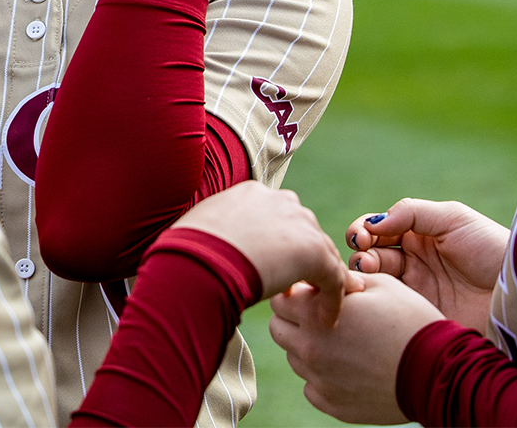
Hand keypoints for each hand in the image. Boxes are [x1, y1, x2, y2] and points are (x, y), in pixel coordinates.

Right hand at [170, 181, 347, 323]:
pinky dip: (333, 300)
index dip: (278, 243)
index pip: (277, 217)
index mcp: (252, 194)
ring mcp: (300, 224)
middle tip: (300, 287)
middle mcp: (280, 201)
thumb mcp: (195, 233)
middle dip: (302, 256)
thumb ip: (211, 234)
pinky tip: (327, 321)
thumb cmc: (182, 255)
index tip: (274, 266)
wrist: (195, 265)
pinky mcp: (314, 253)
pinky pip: (333, 278)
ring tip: (318, 307)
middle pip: (304, 230)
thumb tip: (198, 247)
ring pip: (322, 252)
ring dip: (321, 279)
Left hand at [270, 273, 441, 425]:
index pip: (281, 297)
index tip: (316, 291)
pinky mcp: (331, 404)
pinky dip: (324, 375)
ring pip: (295, 358)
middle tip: (327, 315)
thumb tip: (322, 279)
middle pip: (280, 329)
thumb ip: (341, 280)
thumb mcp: (381, 285)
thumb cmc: (411, 320)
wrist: (436, 370)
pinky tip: (351, 366)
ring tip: (345, 342)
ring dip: (310, 346)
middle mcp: (309, 349)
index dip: (298, 291)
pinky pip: (312, 386)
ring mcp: (319, 380)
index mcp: (317, 314)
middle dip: (296, 318)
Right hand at [344, 198, 505, 334]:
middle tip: (367, 263)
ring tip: (371, 277)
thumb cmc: (489, 247)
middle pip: (370, 256)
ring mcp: (414, 289)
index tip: (361, 237)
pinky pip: (387, 309)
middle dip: (361, 255)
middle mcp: (412, 261)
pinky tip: (375, 297)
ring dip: (365, 277)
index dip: (364, 230)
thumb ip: (412, 213)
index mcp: (418, 234)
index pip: (379, 229)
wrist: (514, 290)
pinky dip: (374, 302)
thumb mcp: (453, 218)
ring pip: (375, 282)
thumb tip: (374, 223)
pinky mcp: (417, 316)